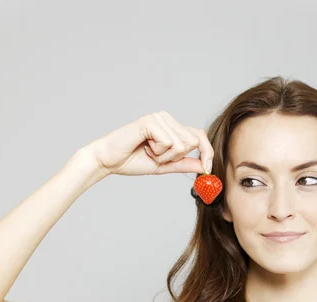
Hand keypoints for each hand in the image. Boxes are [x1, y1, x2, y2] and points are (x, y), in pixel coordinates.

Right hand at [87, 111, 213, 176]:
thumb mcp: (163, 166)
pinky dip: (158, 152)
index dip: (207, 151)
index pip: (198, 135)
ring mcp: (159, 118)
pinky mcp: (151, 122)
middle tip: (156, 157)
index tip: (208, 169)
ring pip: (181, 144)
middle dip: (175, 158)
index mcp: (171, 127)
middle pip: (192, 142)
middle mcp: (167, 118)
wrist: (109, 161)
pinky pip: (168, 143)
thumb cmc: (131, 161)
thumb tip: (203, 166)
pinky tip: (144, 147)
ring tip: (147, 152)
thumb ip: (182, 164)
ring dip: (164, 157)